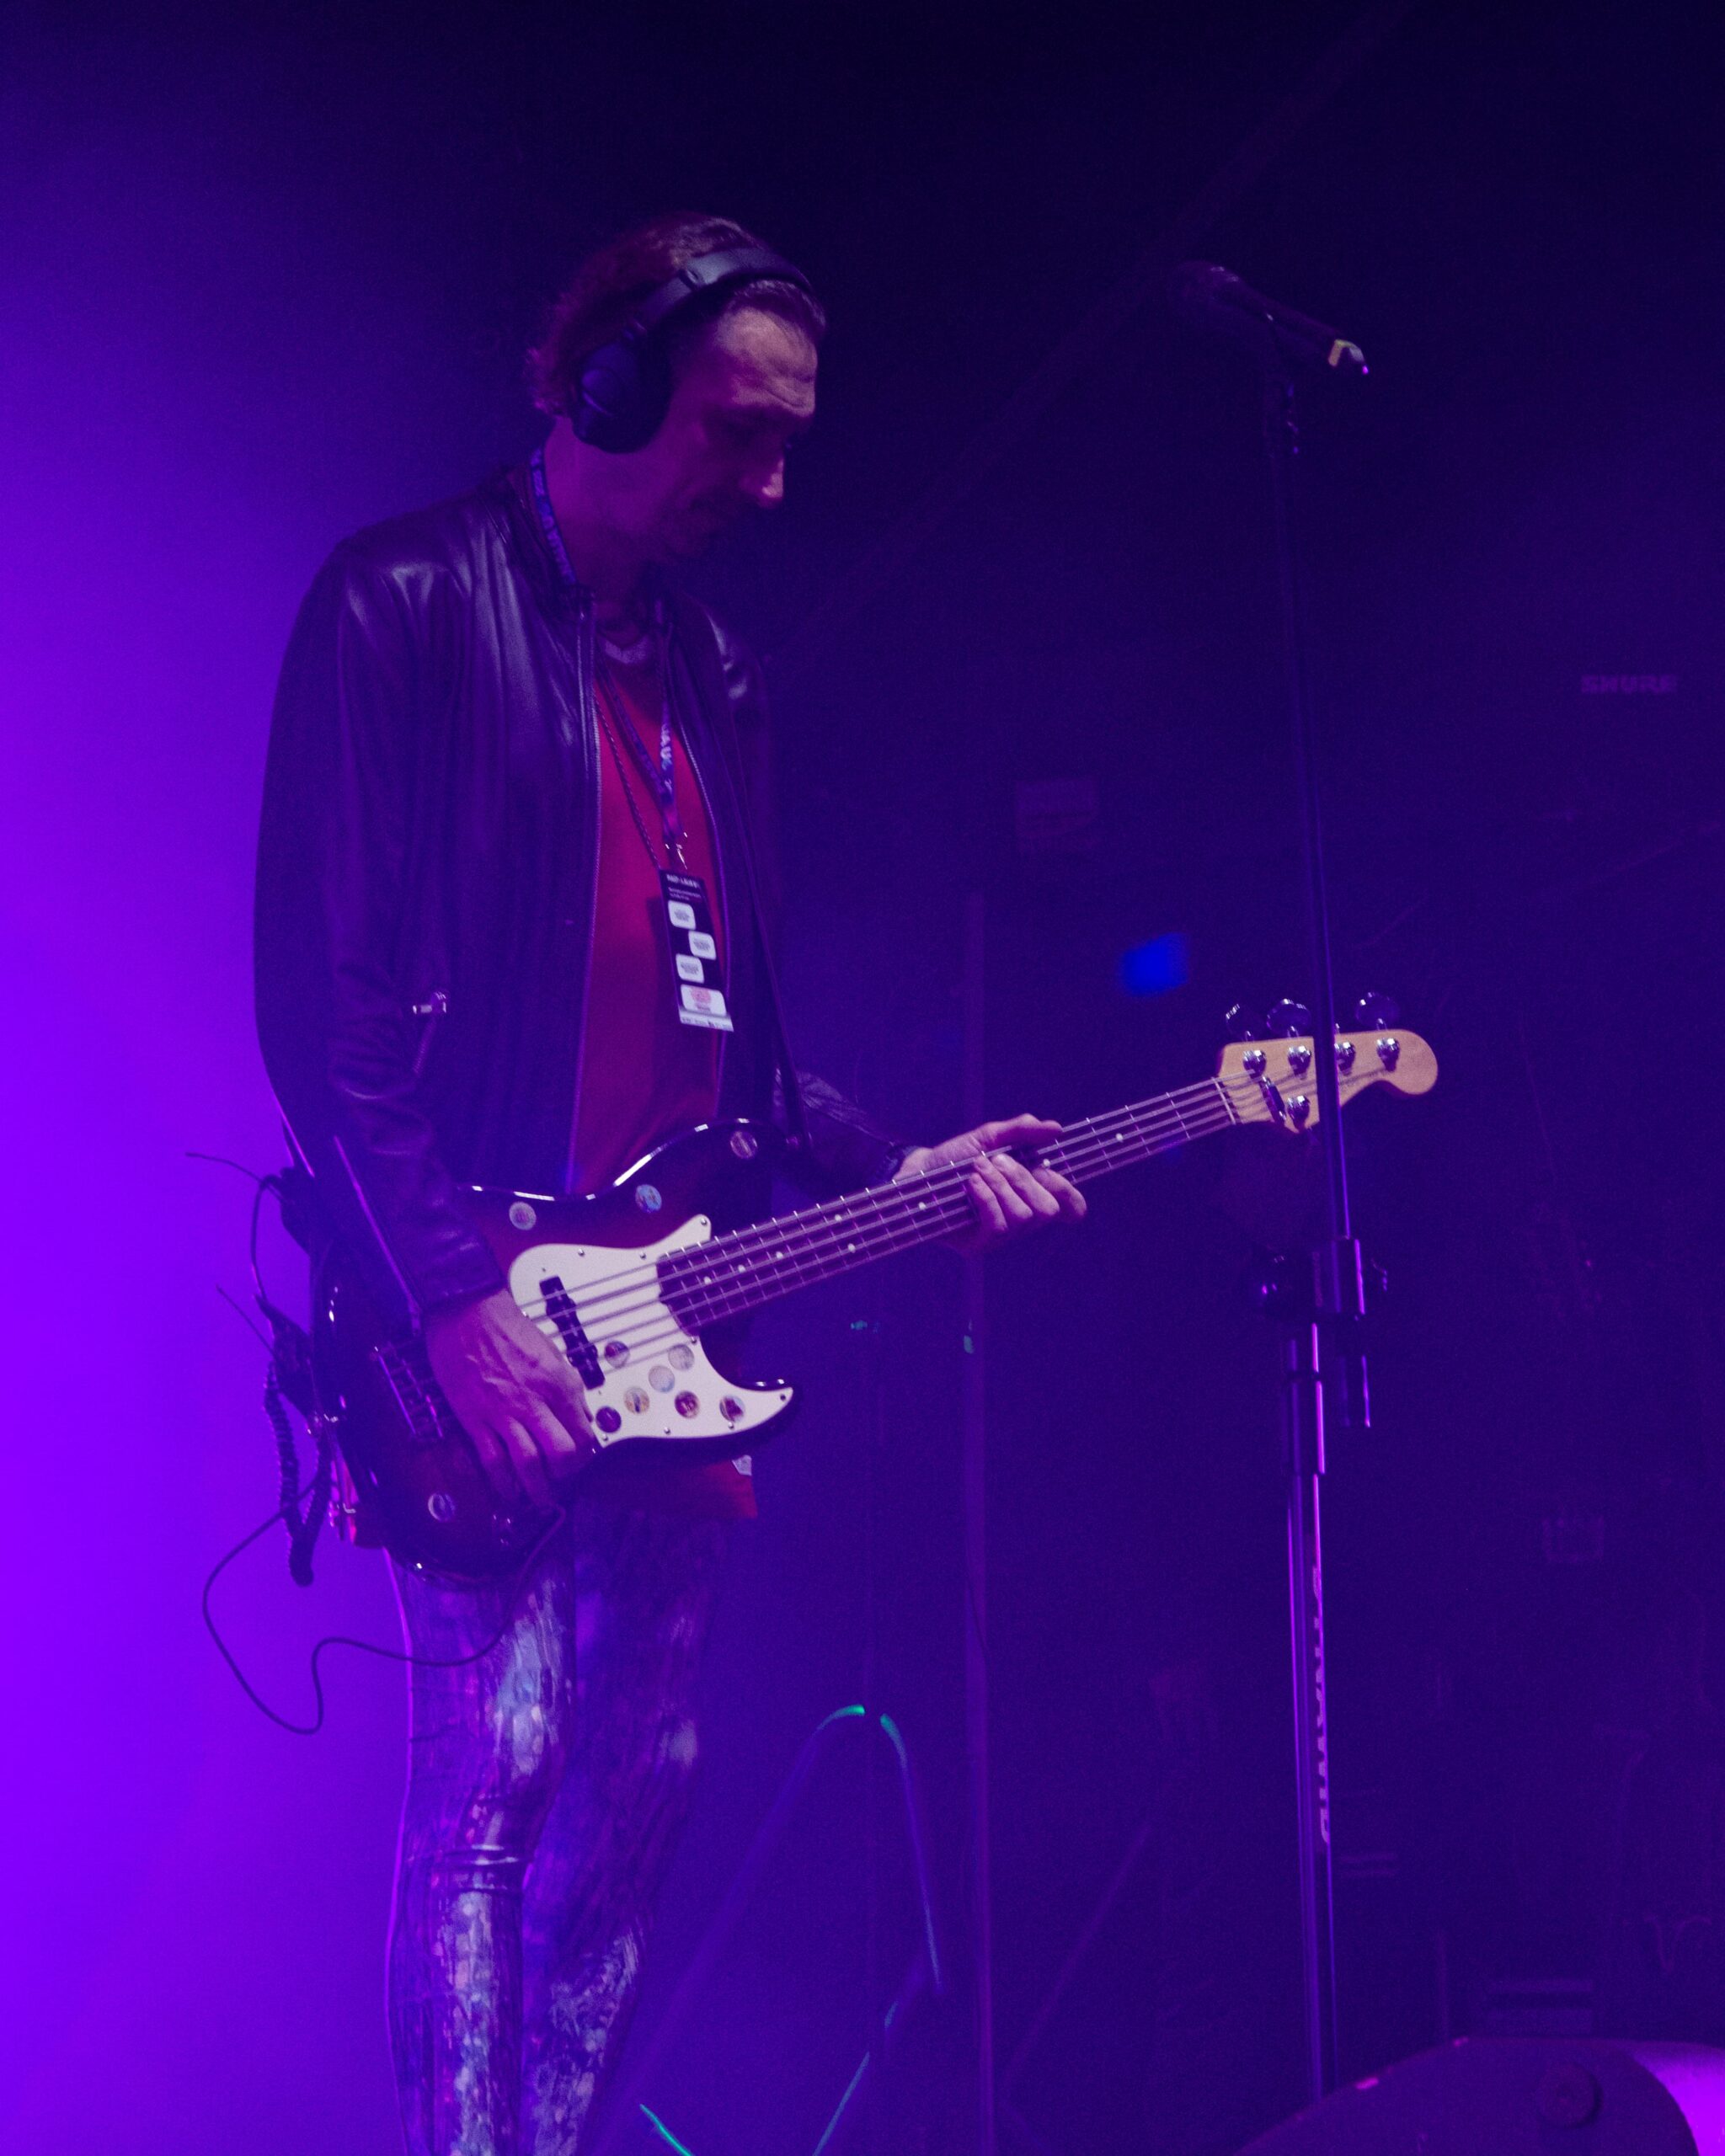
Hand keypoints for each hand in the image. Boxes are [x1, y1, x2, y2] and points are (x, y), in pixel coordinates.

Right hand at [423, 1287, 596, 1509]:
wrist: (468, 1312)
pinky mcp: (475, 1419)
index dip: (586, 1455)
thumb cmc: (509, 1328)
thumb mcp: (553, 1353)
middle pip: (561, 1454)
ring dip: (535, 1489)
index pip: (583, 1433)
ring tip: (539, 1499)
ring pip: (527, 1464)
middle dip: (565, 1476)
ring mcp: (503, 1413)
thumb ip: (570, 1389)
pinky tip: (508, 1491)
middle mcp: (534, 1401)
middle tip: (562, 1482)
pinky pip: (491, 1460)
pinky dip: (502, 1482)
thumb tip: (584, 1418)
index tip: (582, 1462)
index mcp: (558, 1383)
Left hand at [894, 1114, 1085, 1254]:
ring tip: (976, 1170)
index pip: (1067, 1205)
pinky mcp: (979, 1246)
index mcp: (1029, 1192)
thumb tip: (1056, 1129)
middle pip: (1048, 1208)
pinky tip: (971, 1184)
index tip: (1055, 1178)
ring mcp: (1001, 1235)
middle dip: (1022, 1178)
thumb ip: (1022, 1131)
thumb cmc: (955, 1157)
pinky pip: (1000, 1225)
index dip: (1072, 1197)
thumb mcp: (989, 1136)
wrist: (917, 1171)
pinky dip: (987, 1198)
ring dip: (999, 1185)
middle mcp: (1020, 1216)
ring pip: (1023, 1216)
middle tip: (996, 1161)